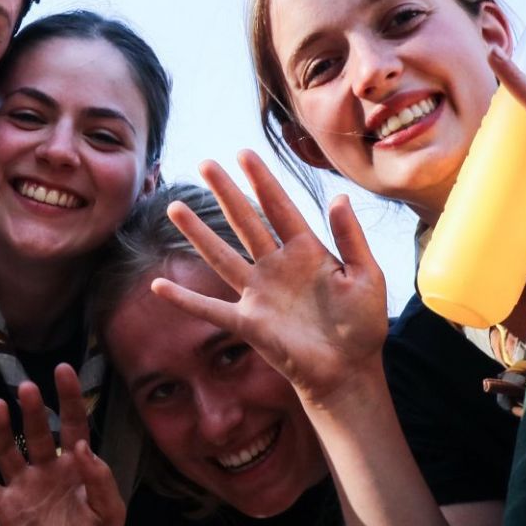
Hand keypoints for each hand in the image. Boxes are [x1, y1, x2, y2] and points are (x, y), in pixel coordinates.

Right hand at [0, 364, 124, 525]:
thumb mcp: (109, 512)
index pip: (74, 425)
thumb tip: (81, 445)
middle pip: (39, 432)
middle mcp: (48, 471)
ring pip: (8, 450)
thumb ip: (99, 478)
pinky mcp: (4, 507)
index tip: (62, 370)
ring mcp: (24, 487)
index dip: (69, 398)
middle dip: (33, 410)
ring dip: (2, 428)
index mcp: (76, 469)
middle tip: (27, 388)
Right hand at [151, 151, 389, 408]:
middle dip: (226, 193)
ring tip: (175, 208)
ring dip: (198, 233)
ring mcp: (259, 294)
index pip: (279, 207)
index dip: (262, 181)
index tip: (244, 153)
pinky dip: (185, 299)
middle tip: (206, 164)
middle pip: (245, 222)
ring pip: (221, 256)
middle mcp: (277, 267)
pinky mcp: (249, 323)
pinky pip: (211, 309)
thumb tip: (338, 197)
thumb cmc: (362, 325)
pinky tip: (159, 287)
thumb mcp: (367, 276)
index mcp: (307, 251)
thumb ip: (351, 238)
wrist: (350, 372)